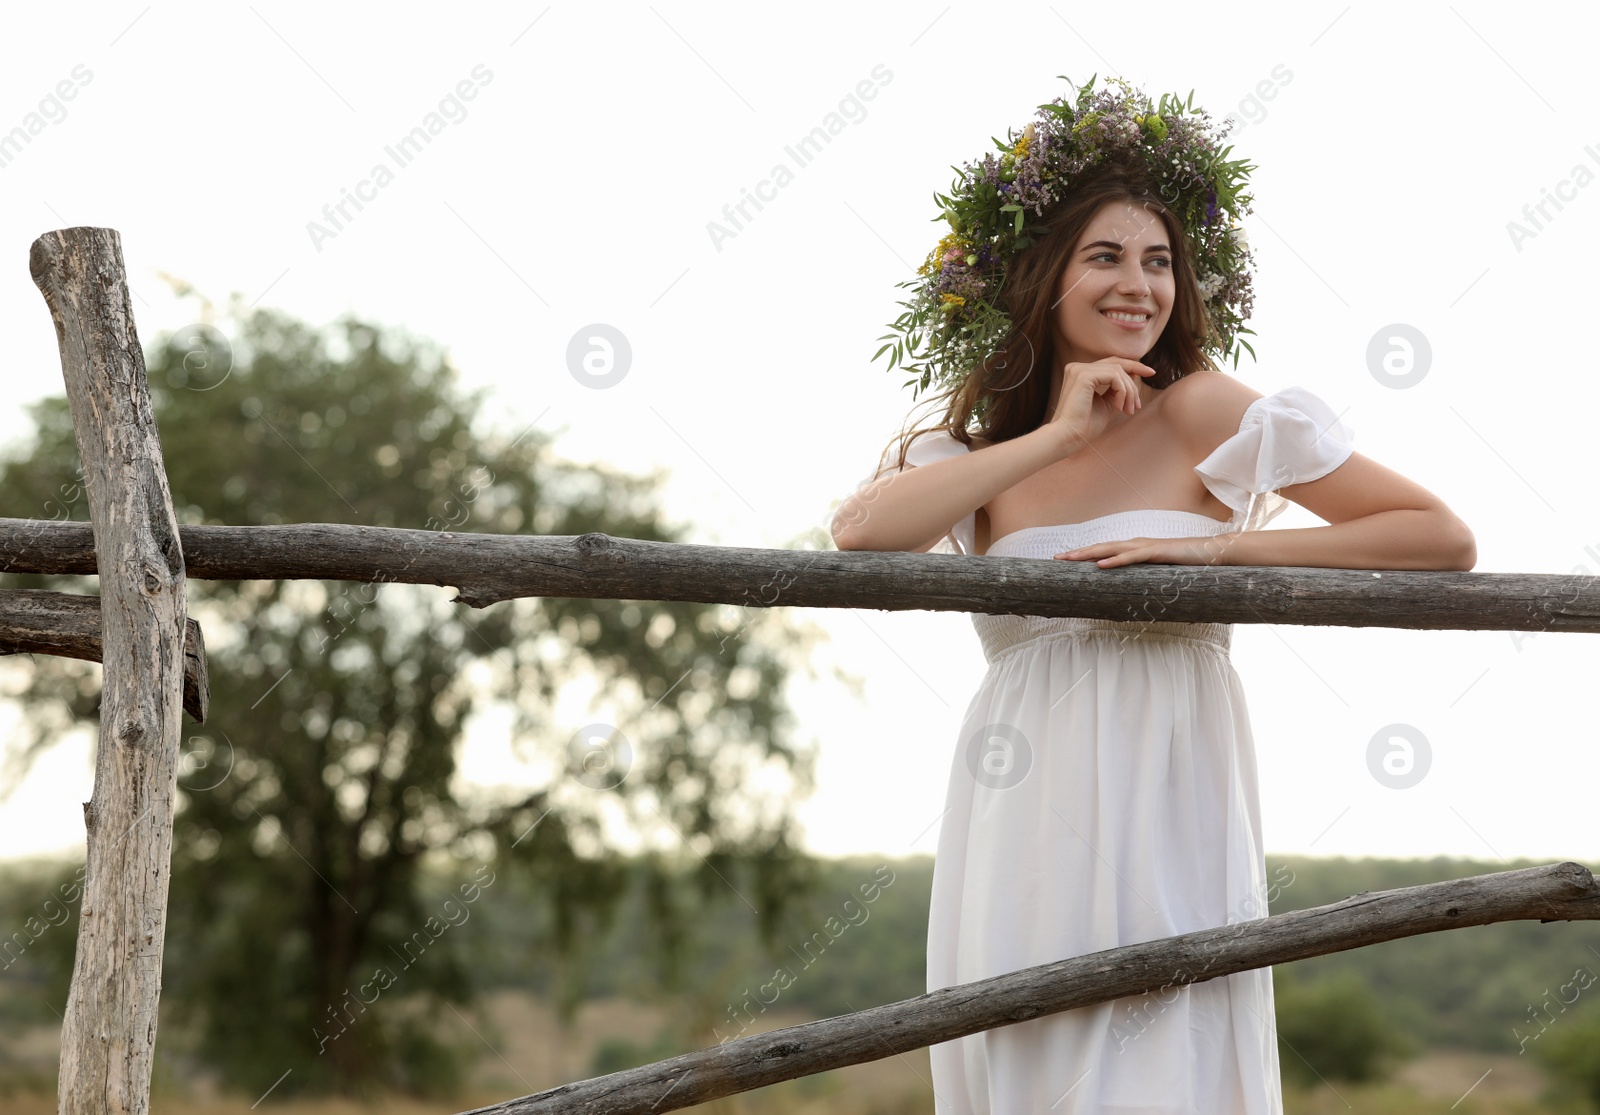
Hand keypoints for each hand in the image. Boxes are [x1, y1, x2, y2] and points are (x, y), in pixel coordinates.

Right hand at [1045, 357, 1155, 455]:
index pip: (1111, 363)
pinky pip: (1114, 376)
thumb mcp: (1106, 404)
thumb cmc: (1084, 426)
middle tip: (1138, 404)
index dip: (1133, 366)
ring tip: (1128, 410)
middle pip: (1117, 364)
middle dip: (1135, 379)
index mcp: (1081, 373)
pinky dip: (1122, 392)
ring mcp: (1079, 370)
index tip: (1151, 373)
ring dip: (1129, 392)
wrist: (1068, 437)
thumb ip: (1117, 390)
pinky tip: (1118, 407)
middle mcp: (1078, 367)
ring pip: (1118, 371)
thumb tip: (1134, 375)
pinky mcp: (1083, 376)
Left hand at [1053, 534, 1237, 567]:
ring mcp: (1146, 546)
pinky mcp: (1157, 552)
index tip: (1064, 560)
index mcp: (1135, 548)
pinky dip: (1115, 560)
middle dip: (1078, 553)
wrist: (1211, 553)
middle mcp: (1136, 544)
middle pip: (1101, 547)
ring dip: (1089, 553)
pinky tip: (1100, 565)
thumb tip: (1132, 590)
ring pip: (1111, 549)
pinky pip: (1132, 556)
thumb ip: (1145, 577)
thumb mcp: (1160, 573)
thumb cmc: (1186, 564)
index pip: (1104, 550)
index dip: (1084, 554)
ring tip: (1070, 558)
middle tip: (1056, 558)